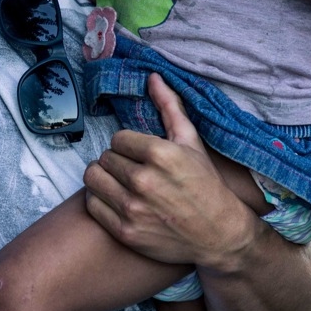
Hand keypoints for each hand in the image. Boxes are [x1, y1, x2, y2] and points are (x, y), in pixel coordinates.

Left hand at [83, 74, 253, 268]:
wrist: (217, 234)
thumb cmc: (205, 184)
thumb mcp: (191, 142)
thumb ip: (170, 107)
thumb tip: (153, 77)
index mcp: (160, 154)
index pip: (118, 138)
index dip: (129, 146)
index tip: (141, 155)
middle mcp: (143, 181)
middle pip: (104, 158)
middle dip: (118, 162)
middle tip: (134, 171)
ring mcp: (132, 208)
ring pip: (92, 178)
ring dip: (104, 178)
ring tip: (120, 183)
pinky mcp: (124, 231)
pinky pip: (92, 205)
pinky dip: (101, 201)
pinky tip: (118, 200)